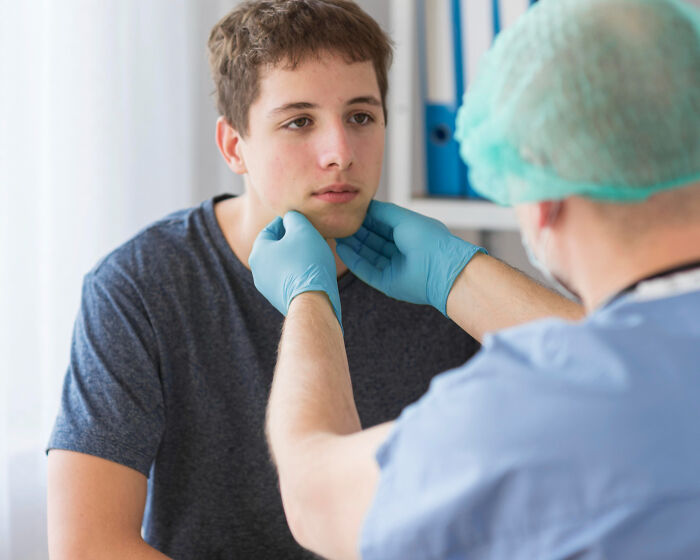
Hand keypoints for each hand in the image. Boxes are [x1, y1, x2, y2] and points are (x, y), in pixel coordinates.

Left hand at [250, 211, 341, 327]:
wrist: (312, 302)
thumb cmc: (307, 263)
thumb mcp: (302, 230)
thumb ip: (294, 218)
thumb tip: (291, 218)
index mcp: (258, 251)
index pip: (271, 229)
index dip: (288, 222)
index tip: (303, 223)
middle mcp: (258, 270)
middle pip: (276, 247)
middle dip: (293, 241)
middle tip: (310, 238)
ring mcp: (267, 288)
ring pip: (283, 264)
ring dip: (296, 258)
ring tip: (314, 255)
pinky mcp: (279, 299)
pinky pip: (289, 279)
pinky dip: (298, 273)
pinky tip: (312, 272)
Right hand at [336, 200, 485, 314]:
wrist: (440, 268)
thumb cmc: (427, 238)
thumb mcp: (403, 218)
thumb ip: (382, 212)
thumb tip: (366, 206)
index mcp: (408, 233)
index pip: (382, 224)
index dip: (366, 218)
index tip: (349, 211)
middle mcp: (401, 250)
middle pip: (373, 239)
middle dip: (356, 231)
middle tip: (338, 222)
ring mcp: (394, 267)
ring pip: (368, 254)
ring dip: (352, 245)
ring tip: (335, 234)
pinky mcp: (387, 282)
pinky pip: (366, 270)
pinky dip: (353, 260)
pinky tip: (341, 249)